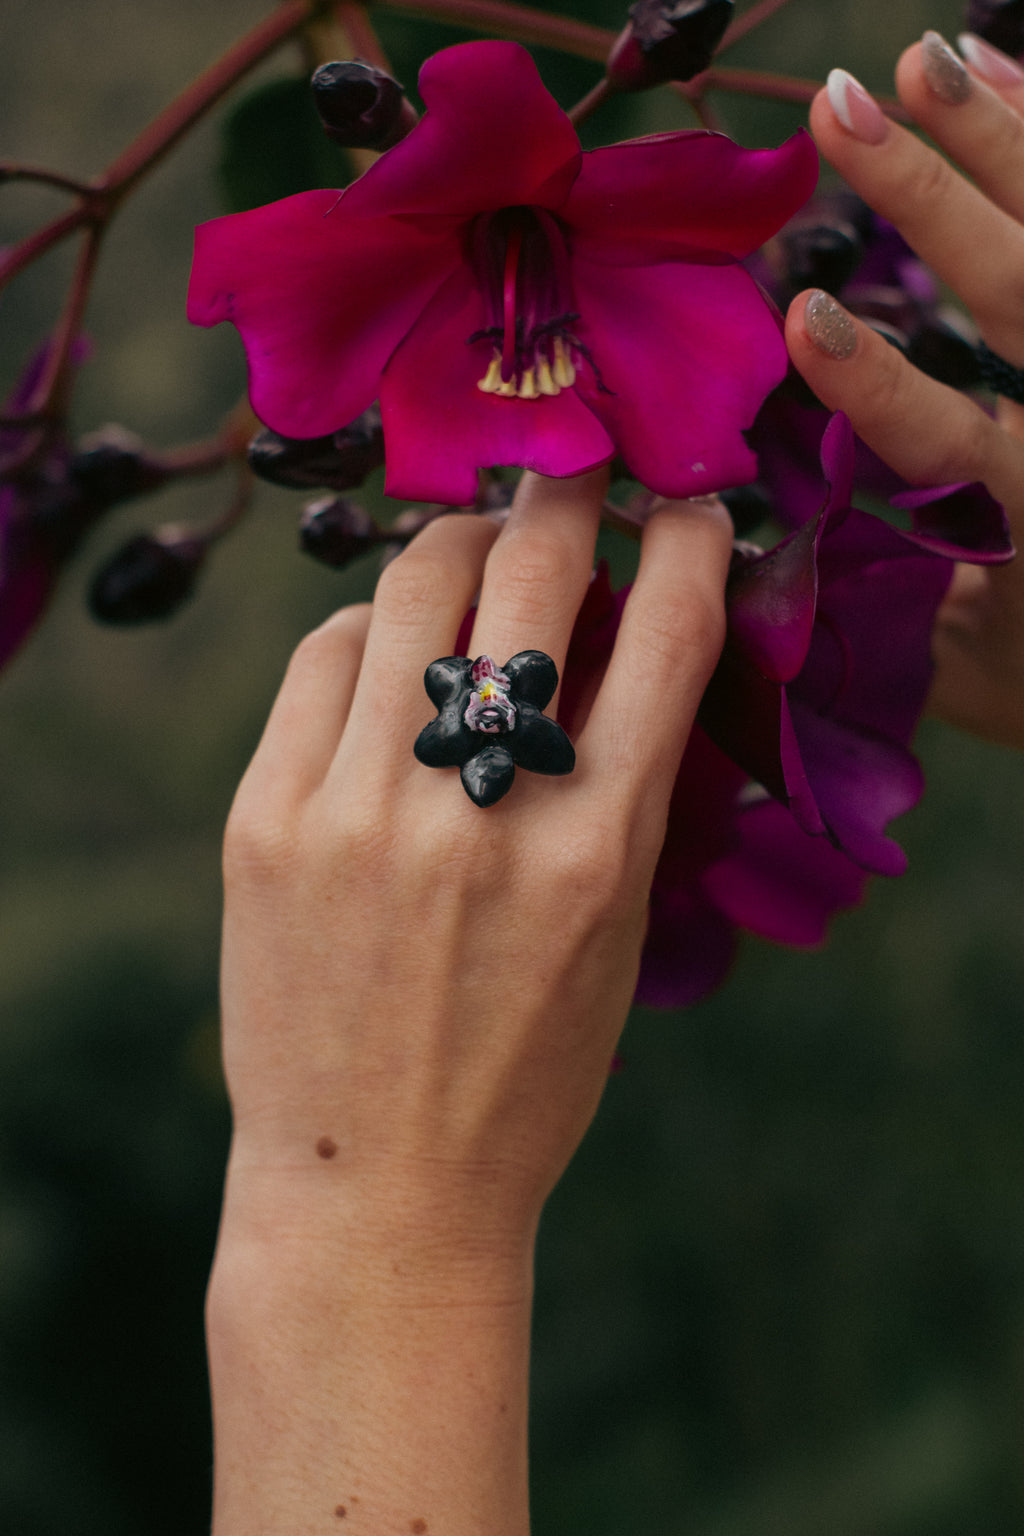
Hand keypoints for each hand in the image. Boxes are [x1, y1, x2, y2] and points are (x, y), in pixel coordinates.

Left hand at [209, 467, 731, 1534]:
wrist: (376, 1188)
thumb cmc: (525, 1074)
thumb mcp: (617, 938)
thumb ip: (628, 786)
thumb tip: (620, 635)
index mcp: (594, 851)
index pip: (666, 633)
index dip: (689, 539)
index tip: (689, 505)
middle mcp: (477, 813)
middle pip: (529, 572)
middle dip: (567, 498)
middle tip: (576, 481)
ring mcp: (356, 809)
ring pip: (408, 590)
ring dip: (458, 547)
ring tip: (476, 553)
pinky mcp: (264, 821)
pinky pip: (321, 662)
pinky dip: (365, 633)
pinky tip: (385, 649)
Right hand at [784, 32, 1023, 747]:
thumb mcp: (981, 676)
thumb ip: (906, 613)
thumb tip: (802, 561)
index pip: (952, 437)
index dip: (878, 379)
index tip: (801, 316)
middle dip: (930, 192)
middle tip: (840, 104)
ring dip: (1002, 137)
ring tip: (925, 55)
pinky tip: (1007, 76)